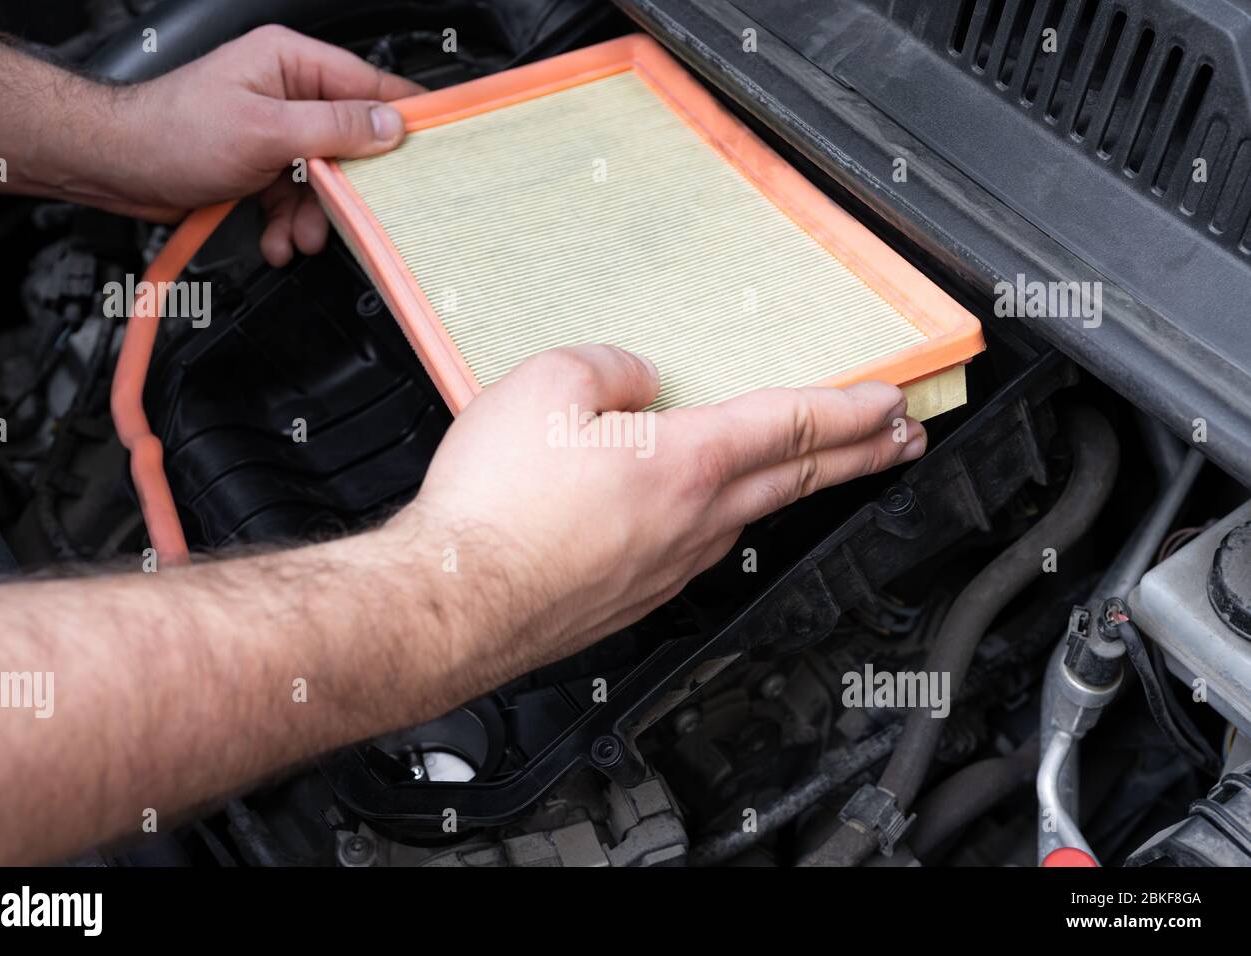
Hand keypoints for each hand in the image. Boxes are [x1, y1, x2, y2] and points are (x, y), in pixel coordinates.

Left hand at [101, 26, 421, 264]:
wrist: (117, 168)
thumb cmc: (172, 131)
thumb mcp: (265, 130)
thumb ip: (334, 127)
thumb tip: (389, 125)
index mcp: (291, 61)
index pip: (369, 85)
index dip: (403, 118)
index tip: (435, 148)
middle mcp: (289, 92)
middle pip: (352, 143)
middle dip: (348, 189)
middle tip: (353, 214)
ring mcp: (278, 131)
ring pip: (326, 181)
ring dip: (316, 217)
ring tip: (300, 237)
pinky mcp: (264, 166)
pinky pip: (298, 199)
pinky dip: (291, 225)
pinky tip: (278, 240)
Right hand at [409, 346, 926, 691]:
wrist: (455, 599)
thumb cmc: (494, 507)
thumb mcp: (545, 386)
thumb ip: (608, 368)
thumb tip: (636, 380)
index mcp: (684, 462)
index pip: (794, 425)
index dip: (852, 409)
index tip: (891, 402)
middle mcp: (693, 521)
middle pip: (799, 480)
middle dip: (862, 456)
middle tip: (902, 444)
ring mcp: (669, 566)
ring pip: (753, 517)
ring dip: (797, 488)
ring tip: (814, 472)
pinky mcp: (637, 596)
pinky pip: (700, 547)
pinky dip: (728, 521)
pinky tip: (709, 514)